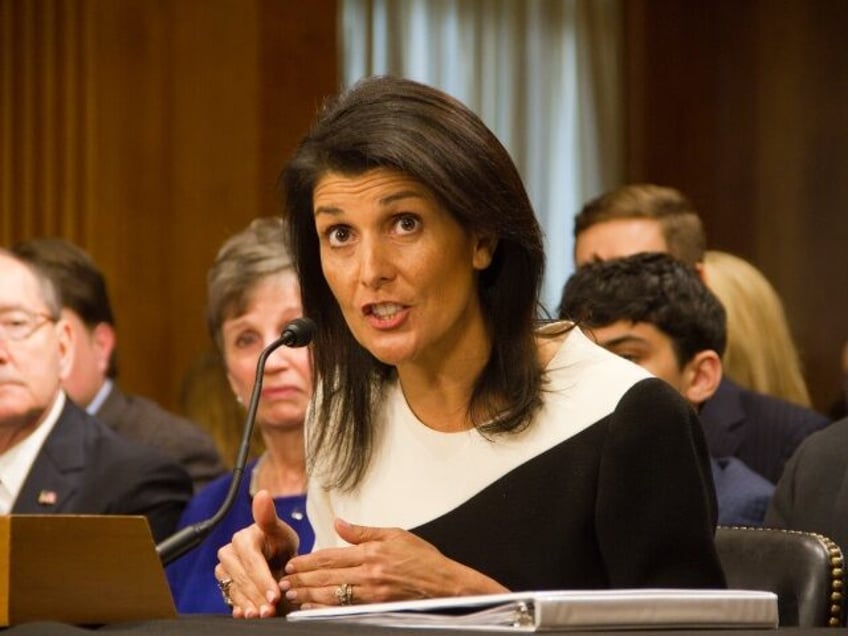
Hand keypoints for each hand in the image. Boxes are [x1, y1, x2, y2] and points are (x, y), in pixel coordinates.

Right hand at [215, 489, 299, 618]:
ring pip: (235, 590)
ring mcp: (224, 570)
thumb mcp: (281, 532)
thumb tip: (263, 495)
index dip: (263, 579)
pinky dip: (241, 608)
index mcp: (242, 538)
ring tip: (264, 614)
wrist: (277, 561)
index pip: (252, 561)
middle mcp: (229, 553)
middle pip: (242, 578)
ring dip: (250, 604)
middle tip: (272, 608)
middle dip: (259, 595)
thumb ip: (269, 517)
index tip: (275, 594)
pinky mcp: (224, 584)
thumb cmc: (279, 544)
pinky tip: (249, 614)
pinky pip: (230, 599)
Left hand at [279, 519, 506, 607]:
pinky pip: (345, 609)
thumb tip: (339, 524)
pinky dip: (326, 609)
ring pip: (333, 594)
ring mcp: (372, 592)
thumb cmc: (423, 558)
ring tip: (293, 596)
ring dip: (309, 595)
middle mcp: (369, 573)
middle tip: (284, 581)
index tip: (293, 563)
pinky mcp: (377, 606)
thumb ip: (363, 532)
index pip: (332, 556)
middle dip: (303, 579)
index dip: (309, 560)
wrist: (444, 583)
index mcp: (371, 552)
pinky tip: (313, 609)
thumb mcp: (394, 534)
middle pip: (327, 576)